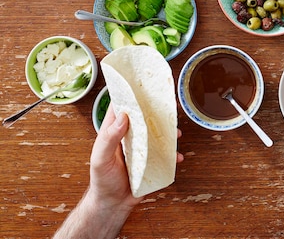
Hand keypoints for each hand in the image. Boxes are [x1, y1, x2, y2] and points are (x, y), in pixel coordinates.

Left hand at [54, 107, 182, 237]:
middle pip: (145, 117)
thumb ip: (109, 137)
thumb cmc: (102, 181)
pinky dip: (173, 155)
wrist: (113, 204)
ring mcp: (142, 148)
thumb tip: (123, 116)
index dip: (131, 94)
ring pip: (158, 134)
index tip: (143, 84)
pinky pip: (166, 155)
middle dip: (157, 110)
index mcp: (114, 130)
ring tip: (176, 133)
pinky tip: (177, 157)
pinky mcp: (152, 161)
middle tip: (169, 105)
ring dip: (169, 132)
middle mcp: (130, 136)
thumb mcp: (100, 158)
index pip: (122, 106)